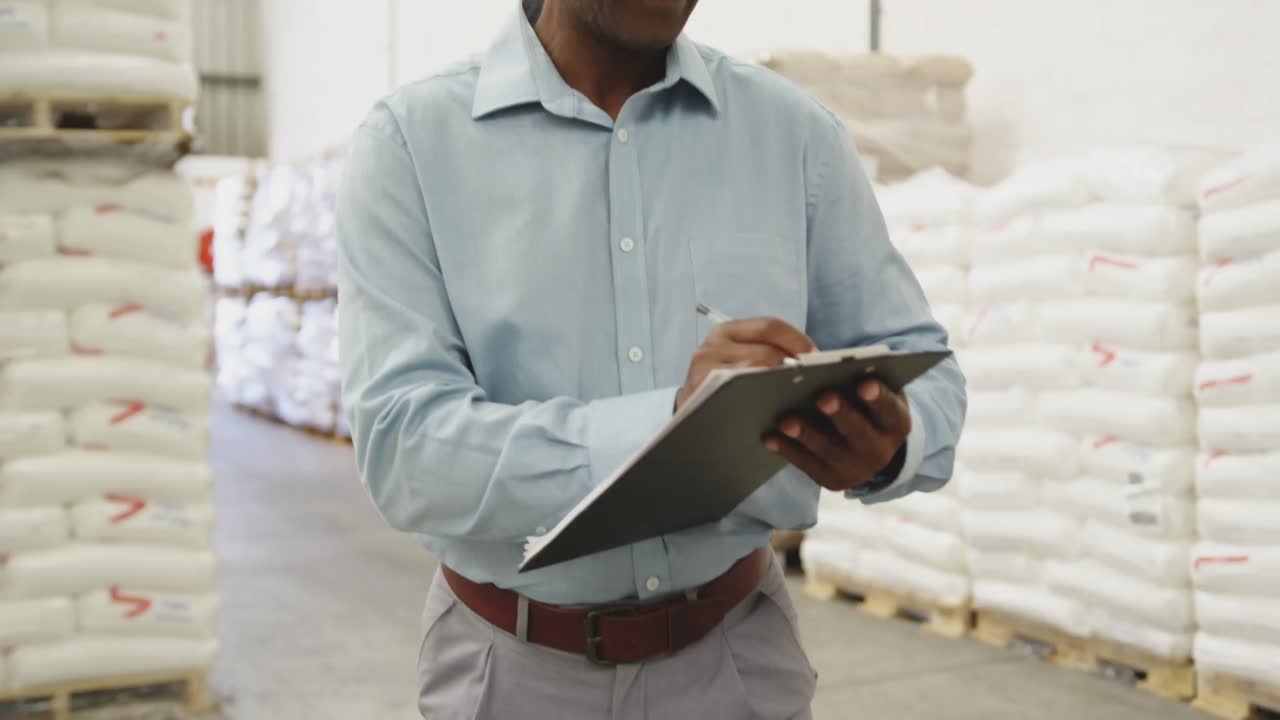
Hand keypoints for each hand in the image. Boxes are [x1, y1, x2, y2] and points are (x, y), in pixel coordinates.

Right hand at [676, 317, 815, 409]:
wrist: (691, 417)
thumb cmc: (723, 387)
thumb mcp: (738, 360)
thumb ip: (766, 352)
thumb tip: (813, 355)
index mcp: (726, 331)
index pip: (770, 326)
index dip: (798, 340)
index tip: (818, 357)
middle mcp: (713, 345)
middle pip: (767, 351)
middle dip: (796, 365)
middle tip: (816, 379)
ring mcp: (705, 369)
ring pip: (757, 372)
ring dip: (783, 383)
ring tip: (800, 393)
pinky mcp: (703, 392)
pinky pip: (744, 393)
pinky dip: (765, 398)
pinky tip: (778, 407)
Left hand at [763, 380, 909, 491]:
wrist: (868, 448)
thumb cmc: (866, 406)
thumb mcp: (875, 392)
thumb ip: (863, 379)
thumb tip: (832, 364)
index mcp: (896, 424)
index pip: (889, 409)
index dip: (877, 398)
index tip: (864, 385)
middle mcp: (880, 452)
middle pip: (859, 433)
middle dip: (841, 415)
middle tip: (823, 398)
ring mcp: (856, 470)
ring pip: (829, 452)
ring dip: (806, 435)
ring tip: (786, 421)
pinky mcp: (832, 481)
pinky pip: (806, 465)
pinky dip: (787, 450)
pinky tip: (769, 437)